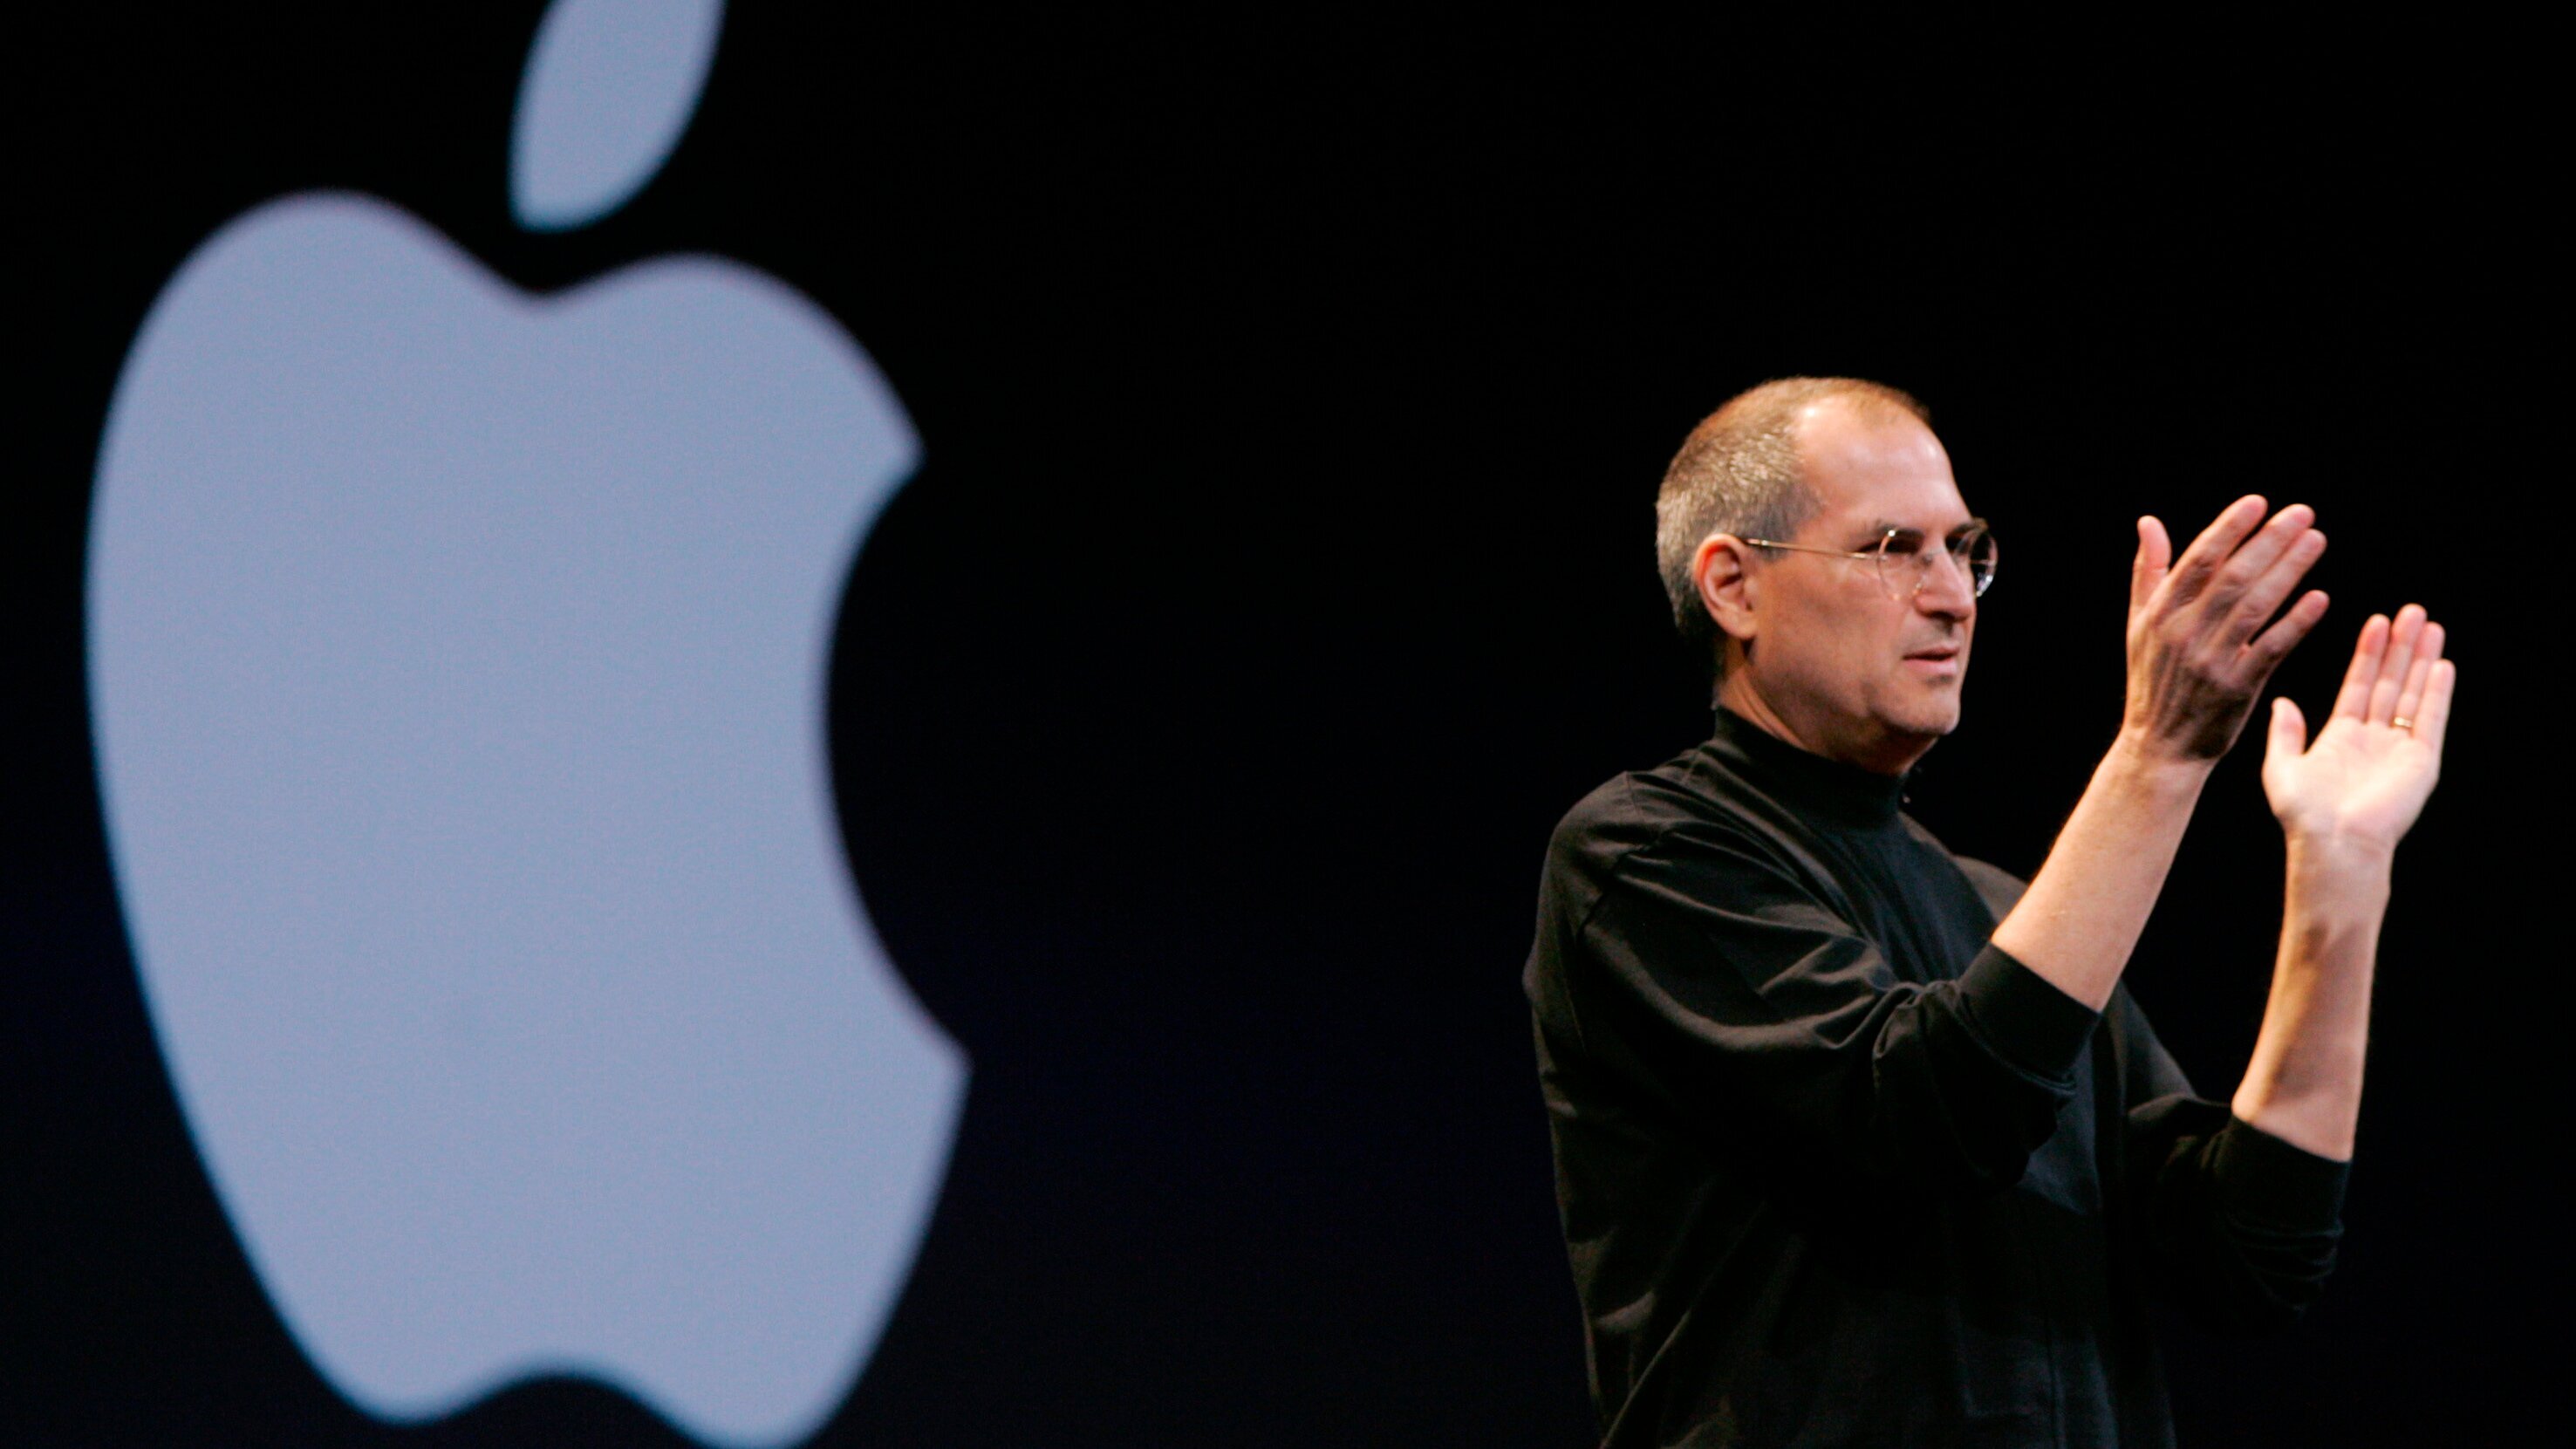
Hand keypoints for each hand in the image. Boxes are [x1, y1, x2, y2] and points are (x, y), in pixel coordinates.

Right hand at [2123, 496, 2330, 763]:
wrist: (2160, 746)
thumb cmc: (2154, 680)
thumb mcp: (2140, 625)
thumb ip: (2148, 571)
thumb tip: (2148, 521)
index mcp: (2160, 614)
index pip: (2198, 561)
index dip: (2229, 529)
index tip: (2259, 502)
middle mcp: (2184, 633)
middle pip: (2233, 577)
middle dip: (2270, 541)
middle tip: (2303, 513)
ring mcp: (2211, 661)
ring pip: (2255, 607)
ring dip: (2289, 571)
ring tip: (2316, 541)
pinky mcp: (2237, 687)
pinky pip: (2272, 647)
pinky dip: (2296, 622)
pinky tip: (2320, 598)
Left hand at [2262, 605, 2453, 851]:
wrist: (2333, 844)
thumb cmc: (2304, 814)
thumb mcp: (2282, 767)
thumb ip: (2284, 733)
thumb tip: (2282, 701)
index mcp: (2341, 737)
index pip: (2359, 684)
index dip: (2368, 653)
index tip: (2376, 620)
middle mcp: (2374, 739)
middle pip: (2390, 682)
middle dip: (2400, 646)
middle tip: (2412, 610)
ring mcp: (2399, 749)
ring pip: (2412, 694)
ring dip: (2421, 660)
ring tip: (2430, 625)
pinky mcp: (2421, 762)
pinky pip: (2430, 720)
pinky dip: (2437, 693)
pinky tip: (2442, 665)